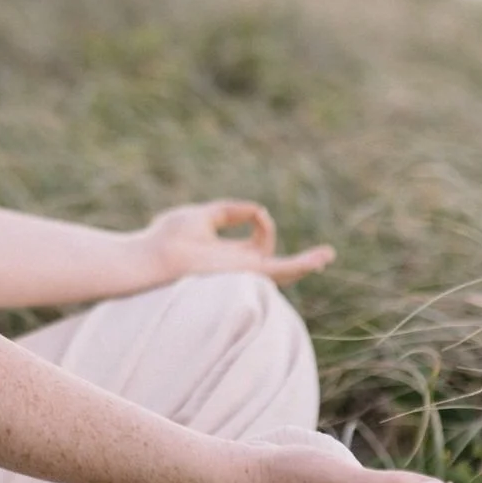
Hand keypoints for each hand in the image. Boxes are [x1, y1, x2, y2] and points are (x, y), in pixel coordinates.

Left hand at [140, 199, 333, 286]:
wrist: (155, 256)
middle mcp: (238, 269)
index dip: (262, 222)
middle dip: (299, 262)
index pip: (258, 242)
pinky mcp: (244, 273)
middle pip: (275, 266)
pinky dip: (300, 265)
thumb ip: (231, 211)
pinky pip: (279, 272)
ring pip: (282, 273)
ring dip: (305, 265)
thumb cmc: (169, 238)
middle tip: (325, 256)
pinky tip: (318, 259)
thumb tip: (259, 209)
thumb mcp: (205, 216)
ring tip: (326, 256)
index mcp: (228, 255)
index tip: (256, 211)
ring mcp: (242, 273)